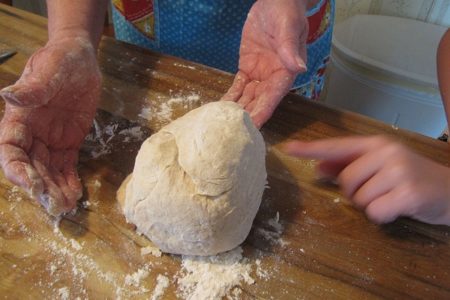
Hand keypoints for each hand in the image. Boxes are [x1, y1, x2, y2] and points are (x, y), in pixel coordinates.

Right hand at [0, 36, 100, 215]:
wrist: (80, 61)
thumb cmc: (60, 60)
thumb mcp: (48, 70)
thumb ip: (33, 87)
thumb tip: (8, 95)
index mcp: (19, 118)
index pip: (10, 149)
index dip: (17, 169)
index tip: (31, 184)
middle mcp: (31, 134)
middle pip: (30, 166)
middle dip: (41, 187)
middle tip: (56, 205)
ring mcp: (50, 140)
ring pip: (48, 171)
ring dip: (56, 189)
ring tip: (67, 206)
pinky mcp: (69, 142)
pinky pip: (67, 165)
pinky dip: (69, 181)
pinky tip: (76, 194)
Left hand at [222, 0, 307, 127]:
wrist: (275, 1)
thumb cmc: (286, 11)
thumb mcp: (288, 27)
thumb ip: (290, 48)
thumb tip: (298, 68)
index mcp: (286, 71)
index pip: (274, 96)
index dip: (263, 111)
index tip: (253, 125)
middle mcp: (273, 77)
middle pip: (259, 101)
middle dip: (247, 116)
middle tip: (232, 132)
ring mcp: (260, 74)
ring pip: (247, 97)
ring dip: (237, 110)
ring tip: (223, 124)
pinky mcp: (247, 68)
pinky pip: (238, 86)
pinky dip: (230, 96)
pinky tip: (220, 108)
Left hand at [283, 136, 449, 224]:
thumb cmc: (411, 179)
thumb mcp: (382, 167)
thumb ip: (350, 166)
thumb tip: (319, 167)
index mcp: (376, 144)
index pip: (337, 146)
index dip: (311, 149)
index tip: (289, 149)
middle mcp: (386, 152)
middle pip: (346, 180)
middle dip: (356, 193)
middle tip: (379, 191)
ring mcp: (399, 171)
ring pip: (359, 199)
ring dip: (371, 205)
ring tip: (391, 198)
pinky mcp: (408, 193)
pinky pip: (375, 212)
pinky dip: (382, 216)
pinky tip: (397, 208)